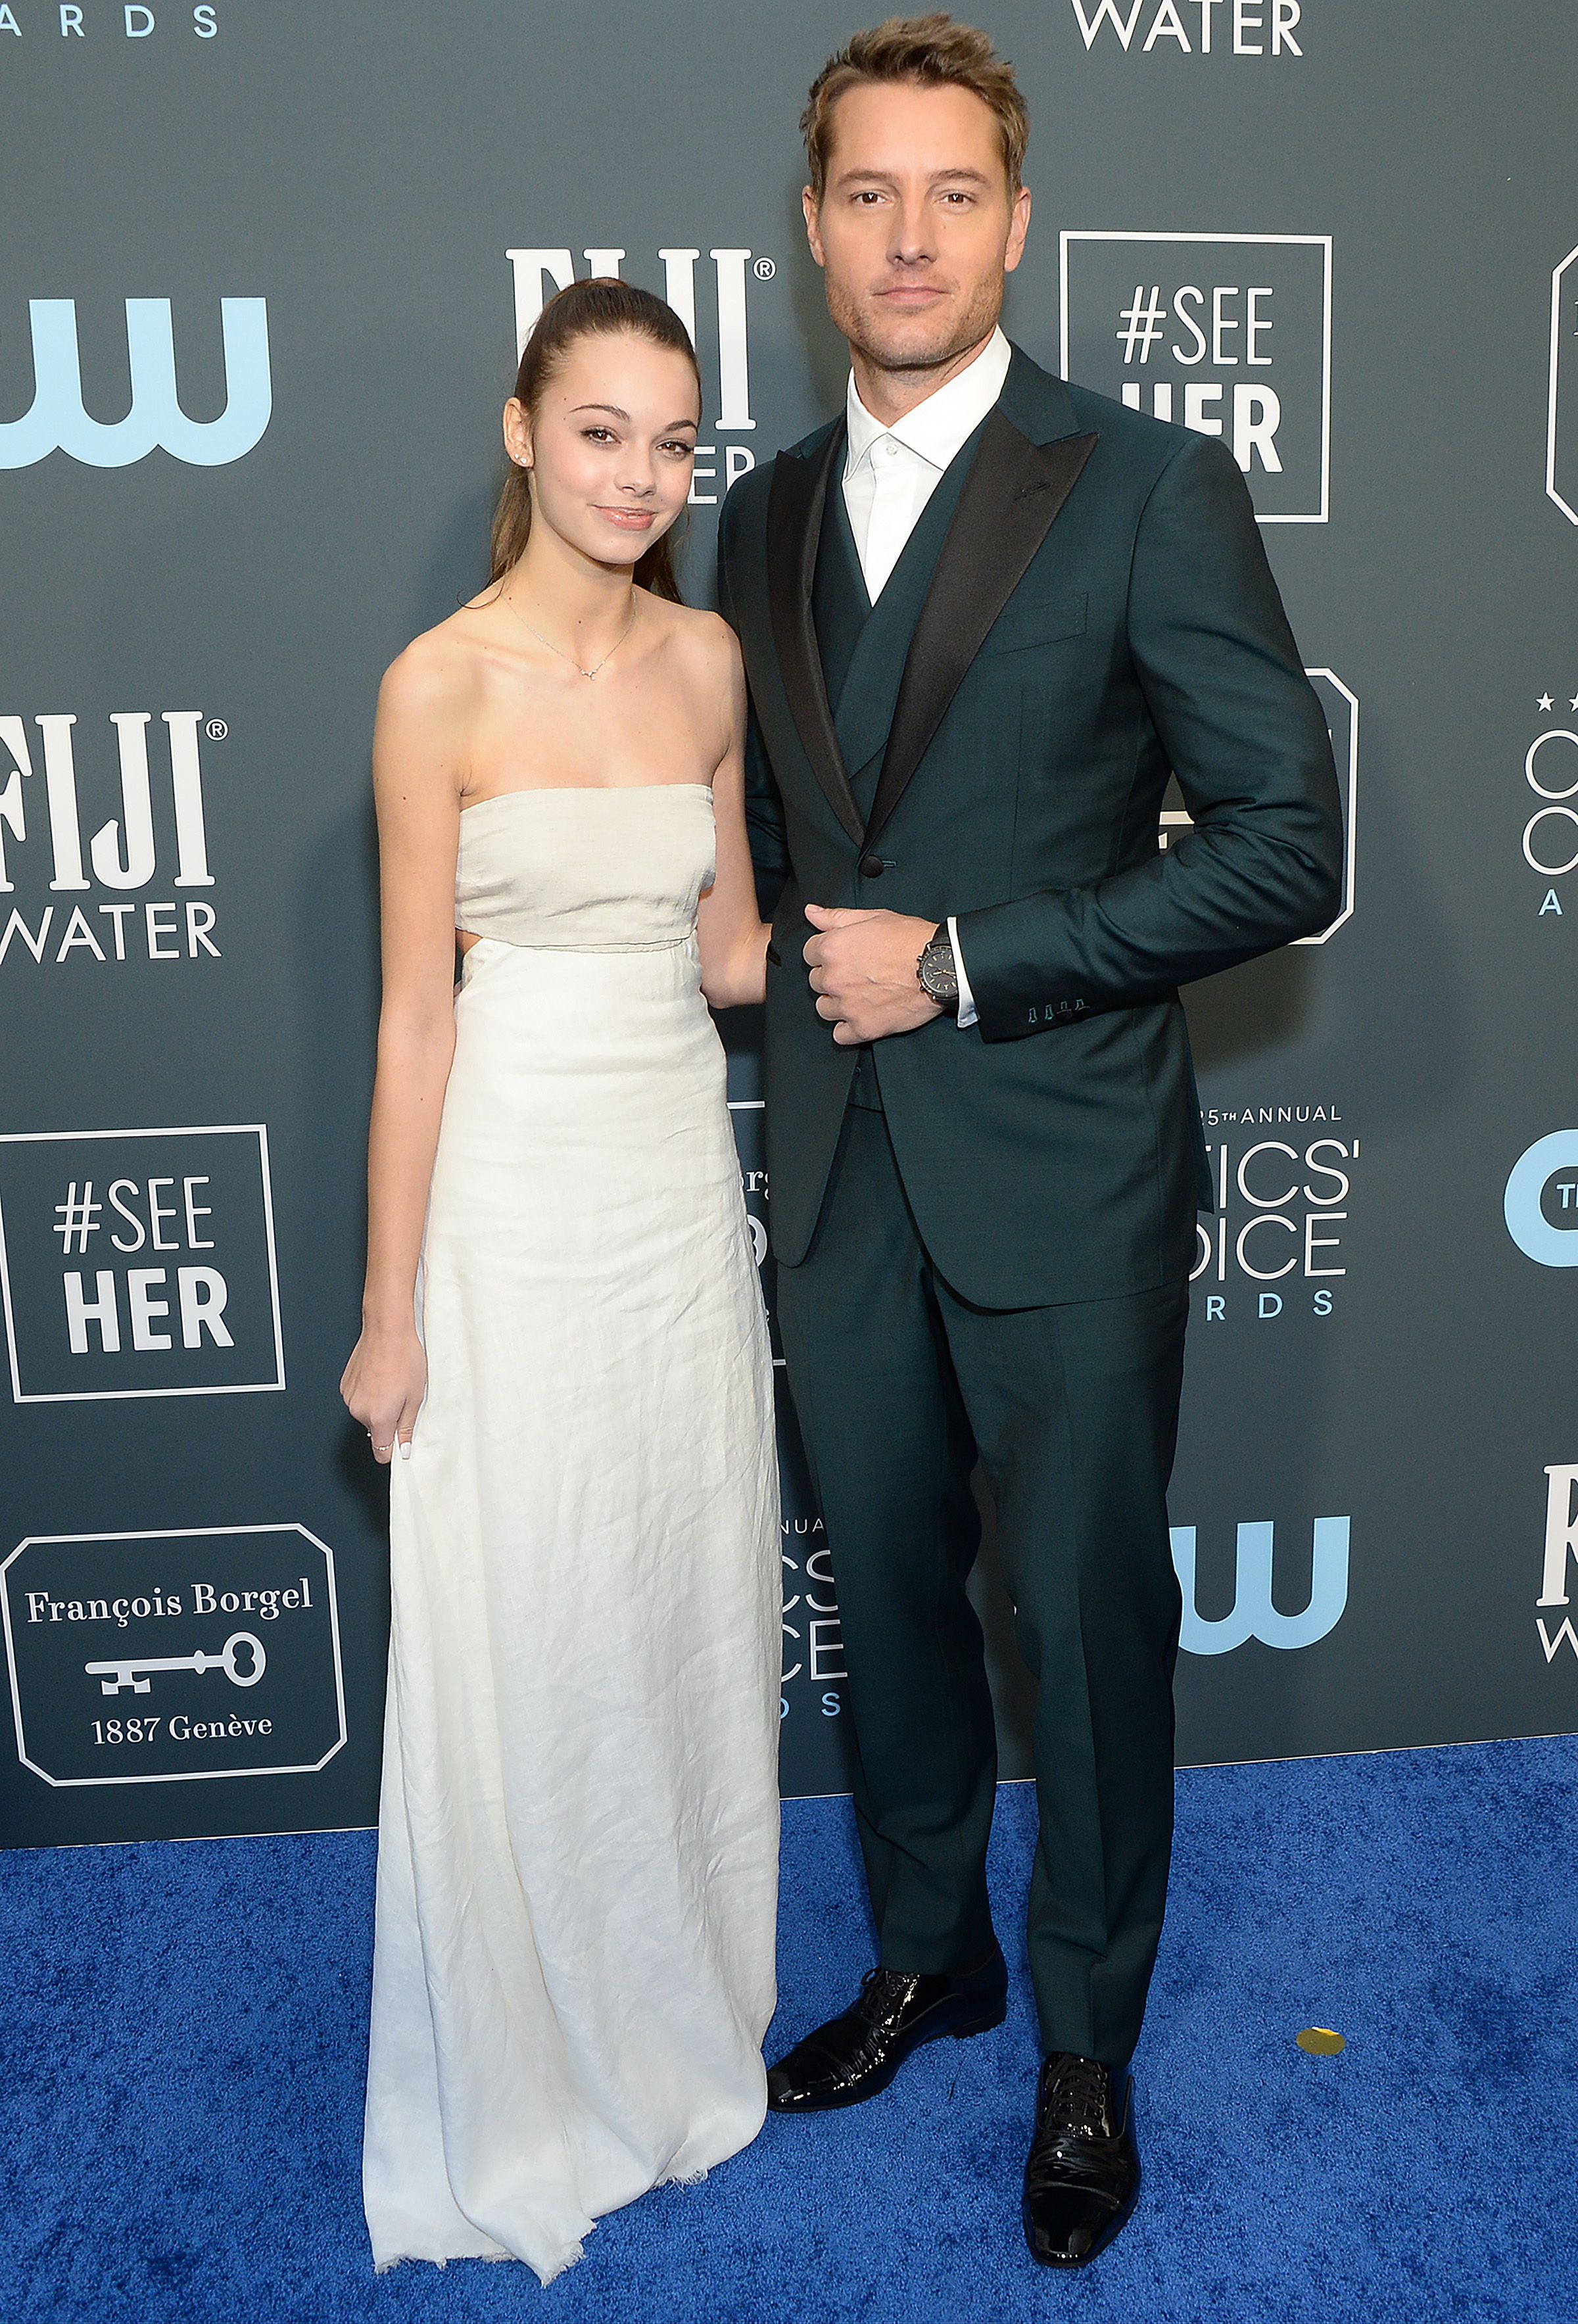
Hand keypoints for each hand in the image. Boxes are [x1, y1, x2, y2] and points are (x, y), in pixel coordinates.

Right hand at [340, 1324, 425, 1463]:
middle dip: (388, 1421)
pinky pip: (359, 1399)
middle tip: (402, 1399)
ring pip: (366, 1414)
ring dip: (378, 1406)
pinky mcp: (345, 1386)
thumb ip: (407, 1427)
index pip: (381, 1452)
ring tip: (391, 1384)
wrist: (387, 1330)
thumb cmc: (404, 1358)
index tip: (401, 1445)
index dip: (393, 1451)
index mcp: (378, 1417)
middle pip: (375, 1430)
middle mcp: (359, 1410)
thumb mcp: (415, 1397)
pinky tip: (379, 1377)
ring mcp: (349, 1397)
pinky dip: (368, 1394)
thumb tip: (404, 1449)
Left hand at [803, 905, 941, 1044]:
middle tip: (856, 973)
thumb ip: (836, 917)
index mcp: (833, 948)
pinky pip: (840, 1035)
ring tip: (859, 994)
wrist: (941, 966)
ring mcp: (847, 1006)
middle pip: (815, 982)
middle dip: (832, 977)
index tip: (842, 955)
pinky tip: (862, 1015)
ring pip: (824, 1009)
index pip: (809, 953)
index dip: (826, 953)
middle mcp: (834, 978)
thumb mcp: (872, 916)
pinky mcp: (863, 1028)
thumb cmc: (911, 940)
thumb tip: (811, 912)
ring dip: (836, 1003)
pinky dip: (848, 1028)